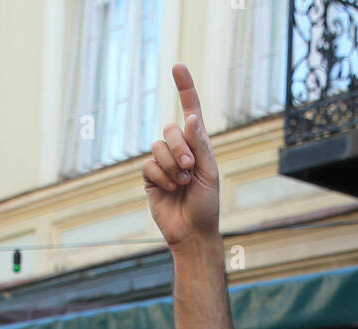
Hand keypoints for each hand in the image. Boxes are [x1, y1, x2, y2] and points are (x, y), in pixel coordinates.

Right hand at [143, 64, 219, 246]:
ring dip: (171, 167)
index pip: (190, 110)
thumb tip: (190, 117)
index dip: (184, 88)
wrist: (192, 232)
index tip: (178, 67)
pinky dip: (161, 178)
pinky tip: (170, 190)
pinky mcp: (150, 177)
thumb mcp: (209, 173)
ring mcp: (163, 162)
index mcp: (198, 146)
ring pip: (157, 147)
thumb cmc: (207, 205)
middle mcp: (180, 150)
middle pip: (170, 129)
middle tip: (189, 168)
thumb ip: (200, 146)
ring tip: (182, 184)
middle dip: (179, 148)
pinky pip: (148, 165)